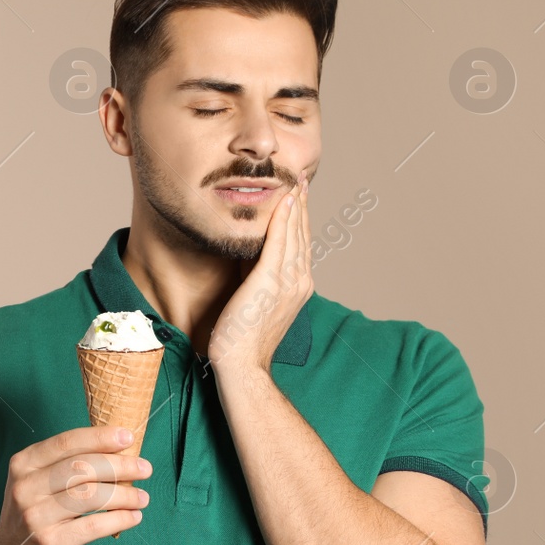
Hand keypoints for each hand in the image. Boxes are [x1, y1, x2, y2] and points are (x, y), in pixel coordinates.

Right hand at [0, 425, 150, 544]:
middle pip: (82, 468)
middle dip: (120, 465)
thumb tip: (118, 453)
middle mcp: (26, 487)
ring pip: (91, 496)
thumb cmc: (34, 516)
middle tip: (145, 468)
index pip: (67, 443)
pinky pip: (93, 526)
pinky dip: (119, 519)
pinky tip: (133, 517)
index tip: (128, 437)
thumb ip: (66, 467)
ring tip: (142, 497)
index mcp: (23, 464)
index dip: (100, 438)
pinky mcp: (49, 542)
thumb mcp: (37, 483)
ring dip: (125, 494)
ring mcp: (35, 516)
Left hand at [207, 177, 313, 374]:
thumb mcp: (255, 299)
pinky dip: (284, 220)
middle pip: (302, 234)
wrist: (242, 364)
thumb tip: (250, 254)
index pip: (301, 244)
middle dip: (301, 205)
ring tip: (295, 183)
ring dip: (296, 205)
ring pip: (295, 234)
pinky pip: (279, 243)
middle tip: (301, 179)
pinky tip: (285, 201)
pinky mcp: (270, 282)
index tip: (299, 195)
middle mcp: (299, 282)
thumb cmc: (242, 338)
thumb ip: (257, 276)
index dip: (301, 218)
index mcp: (298, 286)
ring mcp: (288, 282)